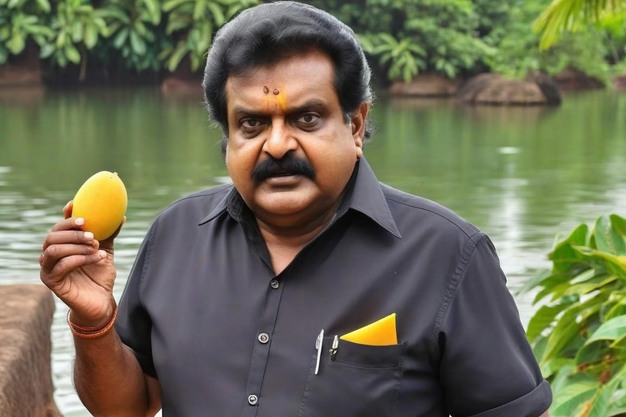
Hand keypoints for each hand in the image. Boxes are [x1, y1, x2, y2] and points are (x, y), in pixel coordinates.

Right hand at [40, 201, 123, 327]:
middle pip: (52, 235)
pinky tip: (98, 258)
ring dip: (76, 245)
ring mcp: (48, 268)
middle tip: (92, 233)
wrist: (101, 301)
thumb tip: (121, 216)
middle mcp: (51, 254)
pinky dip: (81, 259)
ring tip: (96, 247)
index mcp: (63, 244)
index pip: (59, 226)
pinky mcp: (51, 281)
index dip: (67, 216)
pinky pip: (61, 265)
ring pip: (53, 249)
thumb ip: (109, 235)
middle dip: (72, 231)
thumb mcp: (105, 251)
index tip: (77, 206)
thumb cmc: (100, 275)